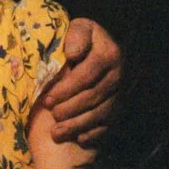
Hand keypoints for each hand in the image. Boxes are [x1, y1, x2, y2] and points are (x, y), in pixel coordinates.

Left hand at [43, 17, 121, 146]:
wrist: (100, 49)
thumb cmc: (82, 40)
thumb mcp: (80, 29)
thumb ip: (76, 36)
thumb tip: (73, 54)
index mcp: (109, 54)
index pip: (86, 75)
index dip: (66, 90)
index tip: (47, 99)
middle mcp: (118, 75)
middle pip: (93, 97)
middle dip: (70, 109)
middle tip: (52, 115)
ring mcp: (120, 93)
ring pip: (100, 114)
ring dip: (77, 125)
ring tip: (57, 133)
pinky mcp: (119, 108)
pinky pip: (109, 125)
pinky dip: (94, 134)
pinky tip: (79, 139)